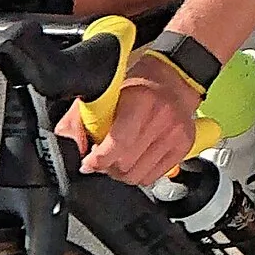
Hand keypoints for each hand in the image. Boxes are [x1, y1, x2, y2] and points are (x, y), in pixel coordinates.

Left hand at [59, 52, 196, 190]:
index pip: (118, 144)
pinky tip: (134, 158)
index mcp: (141, 100)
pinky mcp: (184, 146)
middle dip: (107, 166)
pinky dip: (139, 173)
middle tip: (102, 156)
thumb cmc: (135, 84)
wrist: (172, 78)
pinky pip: (153, 176)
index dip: (98, 160)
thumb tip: (70, 147)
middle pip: (125, 165)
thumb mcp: (101, 94)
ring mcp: (176, 133)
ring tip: (118, 157)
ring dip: (122, 172)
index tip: (88, 162)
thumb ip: (78, 120)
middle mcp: (162, 117)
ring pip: (138, 176)